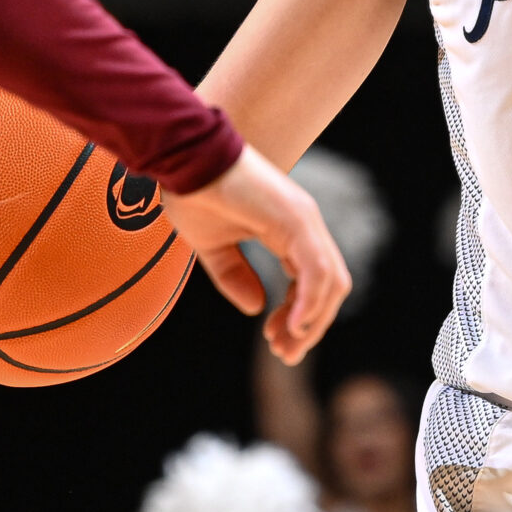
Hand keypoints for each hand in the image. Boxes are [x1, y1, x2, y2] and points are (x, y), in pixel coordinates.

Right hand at [161, 145, 350, 365]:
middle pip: (330, 288)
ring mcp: (305, 220)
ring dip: (312, 322)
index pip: (315, 283)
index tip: (274, 340)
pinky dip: (310, 302)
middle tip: (284, 354)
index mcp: (291, 231)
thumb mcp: (212, 248)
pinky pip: (317, 270)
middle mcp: (306, 225)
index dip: (301, 317)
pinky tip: (293, 326)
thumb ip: (235, 276)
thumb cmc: (193, 193)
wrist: (181, 157)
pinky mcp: (296, 219)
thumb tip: (257, 308)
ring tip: (284, 346)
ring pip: (330, 283)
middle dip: (311, 328)